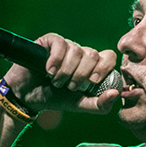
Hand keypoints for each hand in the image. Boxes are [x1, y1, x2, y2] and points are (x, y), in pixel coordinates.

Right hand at [4, 33, 118, 113]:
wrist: (29, 97)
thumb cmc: (56, 99)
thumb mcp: (80, 105)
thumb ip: (100, 104)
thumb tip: (116, 94)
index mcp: (92, 66)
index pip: (108, 57)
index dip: (103, 68)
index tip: (93, 82)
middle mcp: (80, 53)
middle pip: (93, 54)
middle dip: (82, 75)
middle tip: (71, 86)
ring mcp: (65, 46)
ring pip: (76, 51)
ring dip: (66, 72)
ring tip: (57, 82)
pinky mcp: (49, 41)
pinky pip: (60, 43)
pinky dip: (56, 60)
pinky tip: (48, 71)